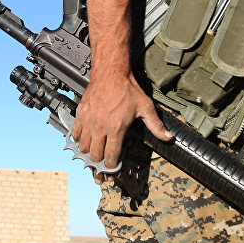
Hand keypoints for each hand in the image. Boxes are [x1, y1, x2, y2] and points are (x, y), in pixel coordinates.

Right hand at [72, 68, 171, 183]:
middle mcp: (100, 127)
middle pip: (95, 155)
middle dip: (99, 164)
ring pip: (83, 147)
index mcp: (116, 129)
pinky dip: (78, 139)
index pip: (111, 157)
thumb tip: (168, 137)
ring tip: (94, 154)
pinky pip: (75, 133)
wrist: (111, 73)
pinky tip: (84, 140)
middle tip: (102, 167)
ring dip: (88, 153)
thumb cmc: (128, 89)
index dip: (112, 167)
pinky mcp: (80, 114)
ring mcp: (88, 121)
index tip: (114, 168)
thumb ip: (156, 125)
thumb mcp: (145, 107)